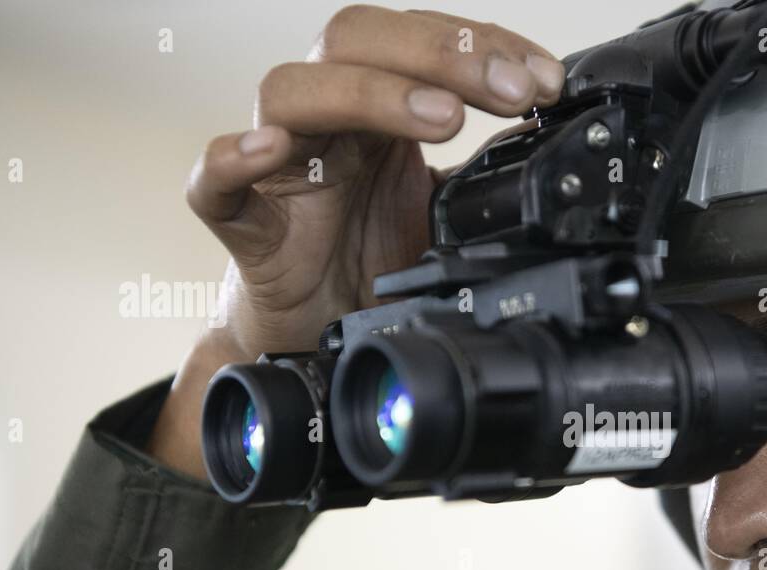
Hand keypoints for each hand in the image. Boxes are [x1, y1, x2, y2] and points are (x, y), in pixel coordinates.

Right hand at [146, 5, 563, 479]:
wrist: (319, 333)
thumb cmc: (372, 260)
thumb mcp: (448, 214)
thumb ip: (484, 178)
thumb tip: (554, 150)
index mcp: (379, 107)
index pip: (424, 41)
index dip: (486, 47)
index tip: (547, 79)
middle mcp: (326, 118)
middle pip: (359, 39)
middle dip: (443, 54)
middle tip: (511, 91)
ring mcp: (278, 162)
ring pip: (293, 89)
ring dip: (371, 93)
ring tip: (441, 118)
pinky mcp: (238, 216)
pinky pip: (212, 178)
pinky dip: (232, 157)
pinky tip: (269, 150)